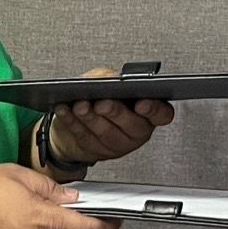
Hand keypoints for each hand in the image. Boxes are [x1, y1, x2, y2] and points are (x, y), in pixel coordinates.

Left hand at [50, 70, 176, 165]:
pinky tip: (66, 110)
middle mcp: (136, 131)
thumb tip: (110, 80)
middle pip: (132, 126)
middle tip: (102, 103)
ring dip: (91, 118)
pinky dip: (73, 122)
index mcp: (147, 112)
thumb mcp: (106, 78)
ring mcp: (116, 145)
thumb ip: (111, 77)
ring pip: (106, 134)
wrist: (75, 116)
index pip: (161, 114)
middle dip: (115, 113)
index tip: (141, 103)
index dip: (154, 110)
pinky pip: (85, 137)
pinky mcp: (95, 151)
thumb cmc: (99, 93)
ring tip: (80, 105)